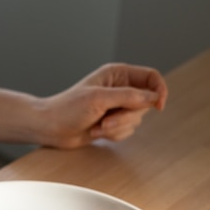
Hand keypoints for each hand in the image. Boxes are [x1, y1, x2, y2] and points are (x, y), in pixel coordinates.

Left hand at [39, 63, 167, 147]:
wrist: (51, 128)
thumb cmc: (68, 108)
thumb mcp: (99, 99)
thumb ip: (128, 97)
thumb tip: (153, 97)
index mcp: (118, 74)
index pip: (151, 77)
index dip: (159, 91)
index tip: (159, 106)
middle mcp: (120, 88)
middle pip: (144, 103)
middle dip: (126, 116)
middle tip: (106, 120)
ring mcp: (116, 106)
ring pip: (135, 120)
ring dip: (117, 128)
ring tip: (97, 126)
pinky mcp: (112, 122)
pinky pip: (126, 131)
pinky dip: (113, 135)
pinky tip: (96, 131)